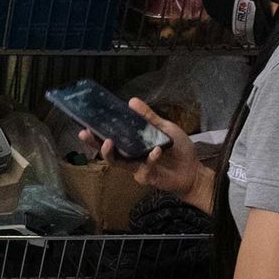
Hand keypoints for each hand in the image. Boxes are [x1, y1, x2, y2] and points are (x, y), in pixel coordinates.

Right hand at [78, 97, 201, 200]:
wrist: (194, 170)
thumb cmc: (179, 149)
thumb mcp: (164, 128)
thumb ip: (148, 117)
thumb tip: (131, 101)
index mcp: (133, 143)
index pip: (112, 137)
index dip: (98, 131)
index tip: (86, 122)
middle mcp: (131, 156)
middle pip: (108, 150)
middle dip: (94, 143)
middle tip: (84, 133)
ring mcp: (137, 168)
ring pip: (117, 162)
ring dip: (110, 153)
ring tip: (108, 142)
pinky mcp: (147, 177)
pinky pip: (144, 168)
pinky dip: (151, 158)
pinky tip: (156, 151)